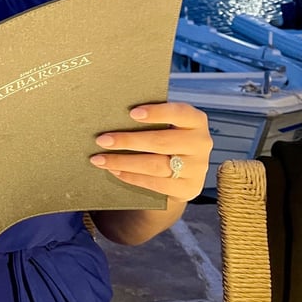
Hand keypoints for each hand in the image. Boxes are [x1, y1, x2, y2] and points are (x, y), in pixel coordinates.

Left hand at [89, 102, 211, 201]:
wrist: (184, 171)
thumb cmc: (167, 137)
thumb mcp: (167, 124)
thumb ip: (151, 118)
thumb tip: (114, 115)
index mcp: (195, 120)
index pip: (178, 113)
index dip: (156, 112)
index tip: (132, 113)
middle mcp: (201, 143)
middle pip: (160, 142)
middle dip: (127, 141)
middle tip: (102, 140)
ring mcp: (197, 168)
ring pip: (155, 165)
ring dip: (123, 162)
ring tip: (100, 159)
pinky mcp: (189, 188)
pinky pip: (155, 183)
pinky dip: (131, 176)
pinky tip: (114, 170)